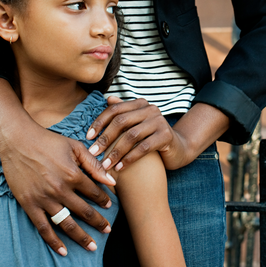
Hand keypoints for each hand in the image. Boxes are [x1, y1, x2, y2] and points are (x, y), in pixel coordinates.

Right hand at [0, 121, 115, 255]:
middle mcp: (60, 190)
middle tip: (108, 230)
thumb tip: (112, 180)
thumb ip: (94, 164)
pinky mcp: (29, 204)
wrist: (18, 140)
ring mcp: (44, 199)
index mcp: (73, 175)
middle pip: (85, 212)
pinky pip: (43, 228)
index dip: (104, 200)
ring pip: (67, 224)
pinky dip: (53, 241)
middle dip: (99, 222)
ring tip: (92, 246)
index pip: (95, 193)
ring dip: (81, 237)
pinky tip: (63, 250)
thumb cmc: (48, 141)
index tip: (109, 206)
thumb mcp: (75, 147)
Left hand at [86, 97, 230, 170]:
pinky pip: (143, 147)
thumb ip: (123, 112)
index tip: (88, 138)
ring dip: (115, 152)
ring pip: (131, 136)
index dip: (99, 123)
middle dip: (105, 138)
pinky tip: (120, 168)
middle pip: (121, 122)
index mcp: (140, 104)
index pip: (115, 110)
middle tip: (93, 153)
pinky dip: (129, 158)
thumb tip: (108, 98)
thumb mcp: (136, 125)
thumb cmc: (151, 137)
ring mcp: (160, 121)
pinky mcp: (166, 136)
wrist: (178, 149)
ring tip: (105, 165)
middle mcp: (150, 109)